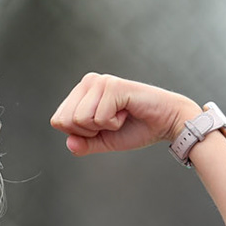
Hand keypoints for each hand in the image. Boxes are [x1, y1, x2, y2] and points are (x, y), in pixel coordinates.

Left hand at [49, 74, 200, 156]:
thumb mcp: (104, 141)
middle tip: (111, 122)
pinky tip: (127, 111)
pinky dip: (114, 123)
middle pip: (65, 121)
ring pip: (80, 119)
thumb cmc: (137, 128)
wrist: (166, 122)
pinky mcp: (112, 86)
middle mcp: (88, 82)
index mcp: (82, 92)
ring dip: (103, 126)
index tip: (102, 127)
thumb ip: (84, 143)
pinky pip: (98, 118)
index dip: (80, 134)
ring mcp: (100, 82)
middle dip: (89, 131)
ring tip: (120, 115)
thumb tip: (69, 143)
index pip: (58, 121)